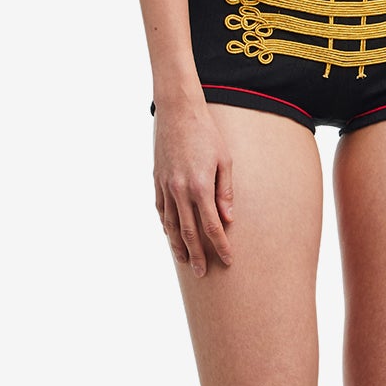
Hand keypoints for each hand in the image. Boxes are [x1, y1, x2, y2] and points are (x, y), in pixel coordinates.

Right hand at [153, 101, 233, 276]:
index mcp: (201, 187)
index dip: (220, 246)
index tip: (227, 260)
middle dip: (198, 254)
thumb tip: (228, 219)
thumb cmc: (207, 134)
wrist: (178, 112)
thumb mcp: (225, 161)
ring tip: (185, 261)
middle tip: (203, 273)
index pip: (212, 226)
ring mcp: (166, 187)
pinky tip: (171, 235)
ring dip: (178, 245)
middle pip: (189, 232)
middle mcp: (181, 191)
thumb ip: (226, 192)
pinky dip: (166, 226)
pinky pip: (161, 210)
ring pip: (172, 224)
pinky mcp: (157, 181)